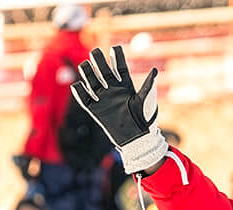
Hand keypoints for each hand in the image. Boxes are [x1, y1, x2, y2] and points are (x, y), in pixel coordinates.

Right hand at [71, 46, 167, 173]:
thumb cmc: (144, 119)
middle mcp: (113, 90)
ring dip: (87, 72)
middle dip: (98, 60)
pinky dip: (79, 91)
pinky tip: (78, 85)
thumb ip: (148, 86)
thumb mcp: (146, 101)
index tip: (115, 48)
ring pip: (91, 81)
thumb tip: (154, 70)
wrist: (136, 138)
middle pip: (102, 70)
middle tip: (96, 53)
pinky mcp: (95, 109)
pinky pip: (83, 98)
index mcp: (126, 86)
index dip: (117, 57)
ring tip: (85, 65)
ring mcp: (103, 99)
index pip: (119, 67)